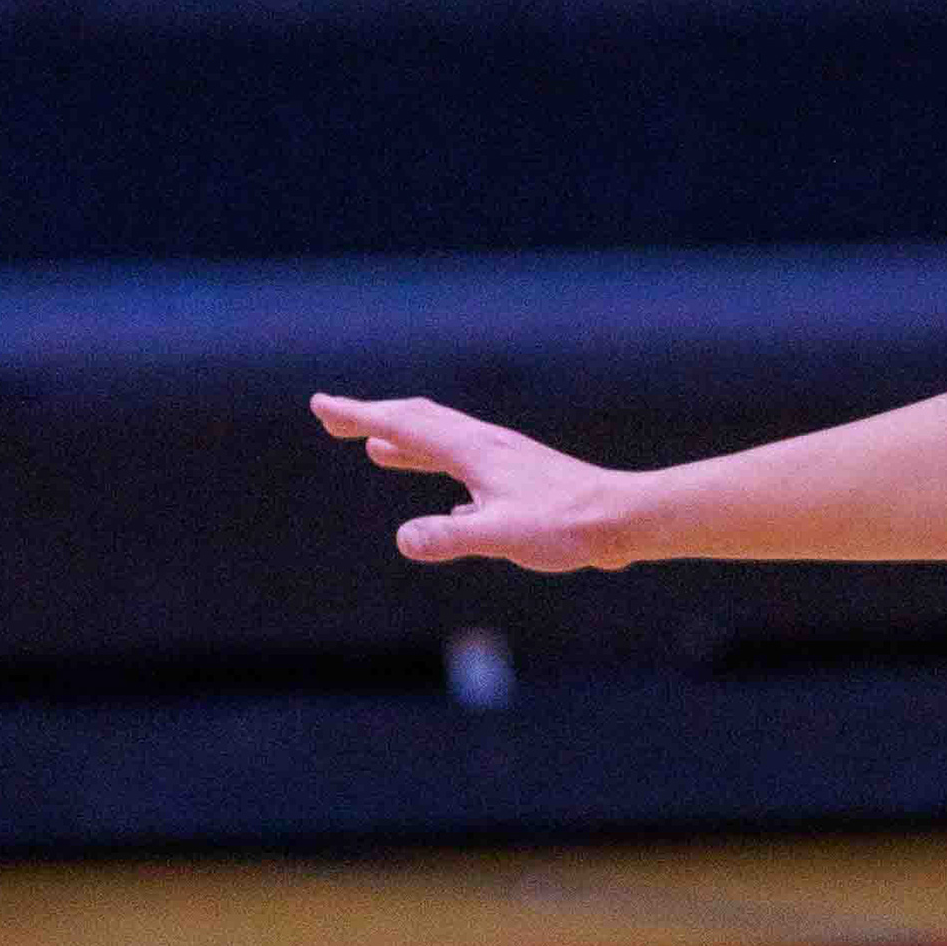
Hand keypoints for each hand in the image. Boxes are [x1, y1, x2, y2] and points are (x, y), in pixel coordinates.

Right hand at [310, 393, 639, 569]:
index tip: (321, 406)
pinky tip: (453, 505)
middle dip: (374, 419)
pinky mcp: (524, 481)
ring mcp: (506, 461)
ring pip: (445, 443)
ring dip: (406, 441)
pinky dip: (447, 472)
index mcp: (472, 451)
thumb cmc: (568, 526)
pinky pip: (472, 470)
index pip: (403, 426)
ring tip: (377, 447)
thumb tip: (404, 539)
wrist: (625, 519)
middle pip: (420, 423)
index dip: (359, 416)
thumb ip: (451, 537)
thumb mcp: (502, 536)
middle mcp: (486, 446)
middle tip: (334, 418)